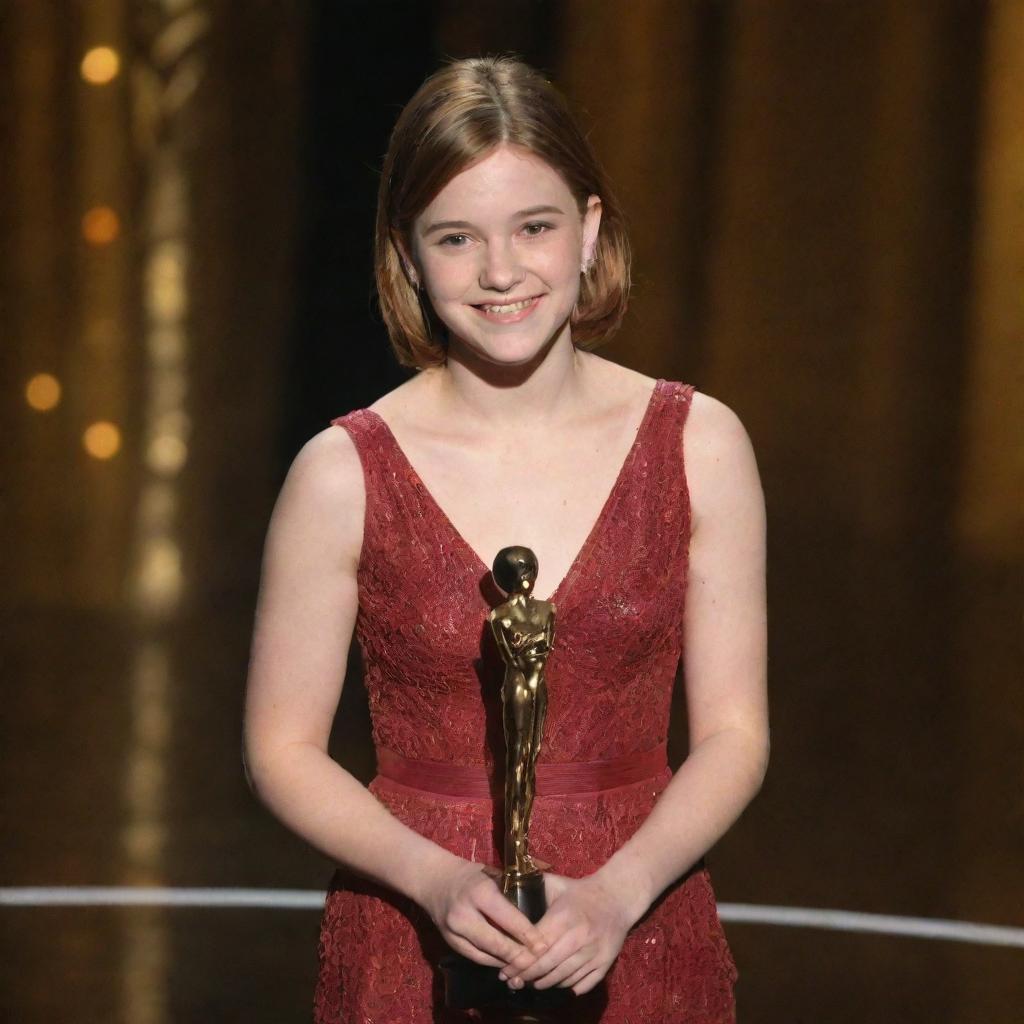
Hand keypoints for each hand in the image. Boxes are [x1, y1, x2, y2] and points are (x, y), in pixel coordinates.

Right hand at [418, 857, 548, 969]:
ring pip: (486, 955)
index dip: (528, 934)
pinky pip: (476, 958)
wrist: (434, 880)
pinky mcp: (450, 943)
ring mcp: (454, 931)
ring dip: (508, 963)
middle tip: (539, 962)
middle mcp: (464, 914)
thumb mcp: (492, 875)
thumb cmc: (471, 875)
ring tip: (528, 969)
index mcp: (480, 892)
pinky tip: (508, 965)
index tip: (544, 945)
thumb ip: (511, 892)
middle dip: (519, 955)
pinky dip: (493, 963)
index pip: (508, 918)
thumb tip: (541, 908)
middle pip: (496, 942)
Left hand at [499, 871, 642, 995]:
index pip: (536, 946)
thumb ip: (533, 887)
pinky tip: (555, 985)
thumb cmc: (581, 892)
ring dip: (544, 983)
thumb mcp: (557, 884)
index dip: (519, 959)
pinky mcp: (605, 962)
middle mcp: (579, 936)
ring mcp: (594, 952)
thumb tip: (505, 887)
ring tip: (530, 984)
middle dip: (526, 976)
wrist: (617, 897)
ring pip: (564, 977)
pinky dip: (567, 987)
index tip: (505, 968)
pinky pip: (583, 983)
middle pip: (547, 965)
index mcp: (564, 916)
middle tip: (512, 981)